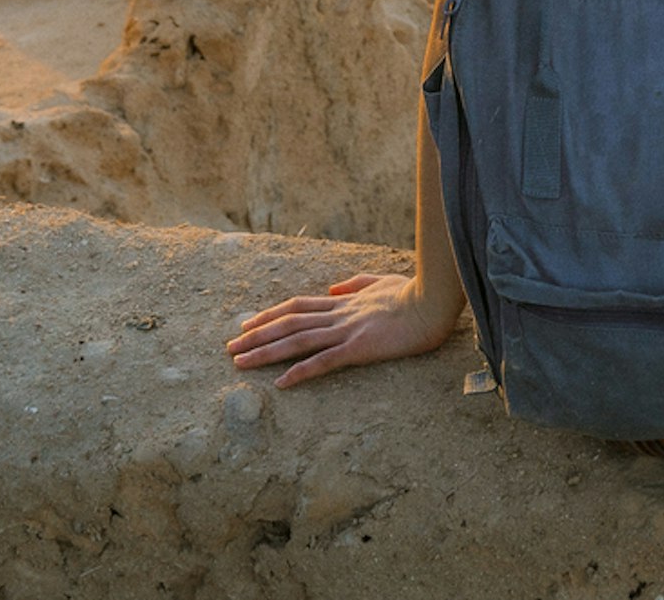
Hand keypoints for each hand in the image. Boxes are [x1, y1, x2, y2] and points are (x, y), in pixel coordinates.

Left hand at [224, 272, 457, 386]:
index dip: (270, 315)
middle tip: (229, 348)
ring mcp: (346, 331)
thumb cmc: (414, 293)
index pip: (297, 307)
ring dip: (265, 352)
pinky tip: (280, 383)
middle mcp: (338, 315)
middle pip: (288, 323)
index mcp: (343, 302)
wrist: (433, 301)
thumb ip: (356, 284)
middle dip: (256, 336)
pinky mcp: (359, 348)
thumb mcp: (382, 280)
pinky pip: (323, 362)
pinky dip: (300, 372)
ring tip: (240, 362)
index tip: (247, 324)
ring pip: (297, 341)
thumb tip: (332, 287)